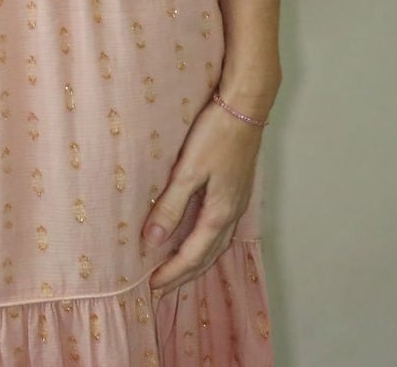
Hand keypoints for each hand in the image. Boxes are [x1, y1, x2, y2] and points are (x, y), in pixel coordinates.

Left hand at [141, 98, 264, 290]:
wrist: (245, 108)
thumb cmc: (215, 135)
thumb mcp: (188, 170)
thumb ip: (171, 206)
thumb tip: (152, 241)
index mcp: (219, 213)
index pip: (192, 256)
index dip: (171, 273)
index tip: (151, 287)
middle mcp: (231, 215)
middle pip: (206, 258)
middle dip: (183, 276)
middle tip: (160, 290)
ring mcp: (236, 205)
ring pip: (215, 246)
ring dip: (195, 263)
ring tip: (175, 273)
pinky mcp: (235, 193)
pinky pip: (219, 232)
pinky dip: (204, 245)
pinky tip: (194, 240)